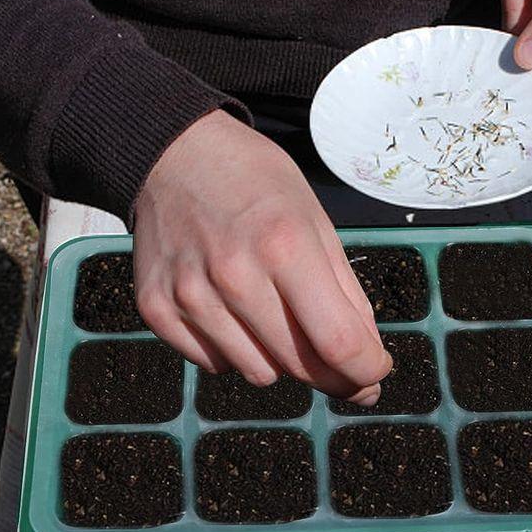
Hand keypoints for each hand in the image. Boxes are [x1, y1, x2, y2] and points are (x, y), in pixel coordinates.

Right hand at [133, 109, 391, 404]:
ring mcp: (190, 295)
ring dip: (278, 359)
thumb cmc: (255, 185)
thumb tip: (367, 360)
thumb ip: (346, 295)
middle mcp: (234, 276)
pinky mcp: (157, 310)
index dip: (366, 370)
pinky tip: (232, 312)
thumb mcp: (317, 223)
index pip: (338, 342)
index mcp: (285, 246)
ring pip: (259, 375)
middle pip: (301, 366)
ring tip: (271, 314)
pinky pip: (216, 365)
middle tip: (334, 353)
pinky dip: (234, 350)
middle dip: (330, 371)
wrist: (173, 156)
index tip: (374, 371)